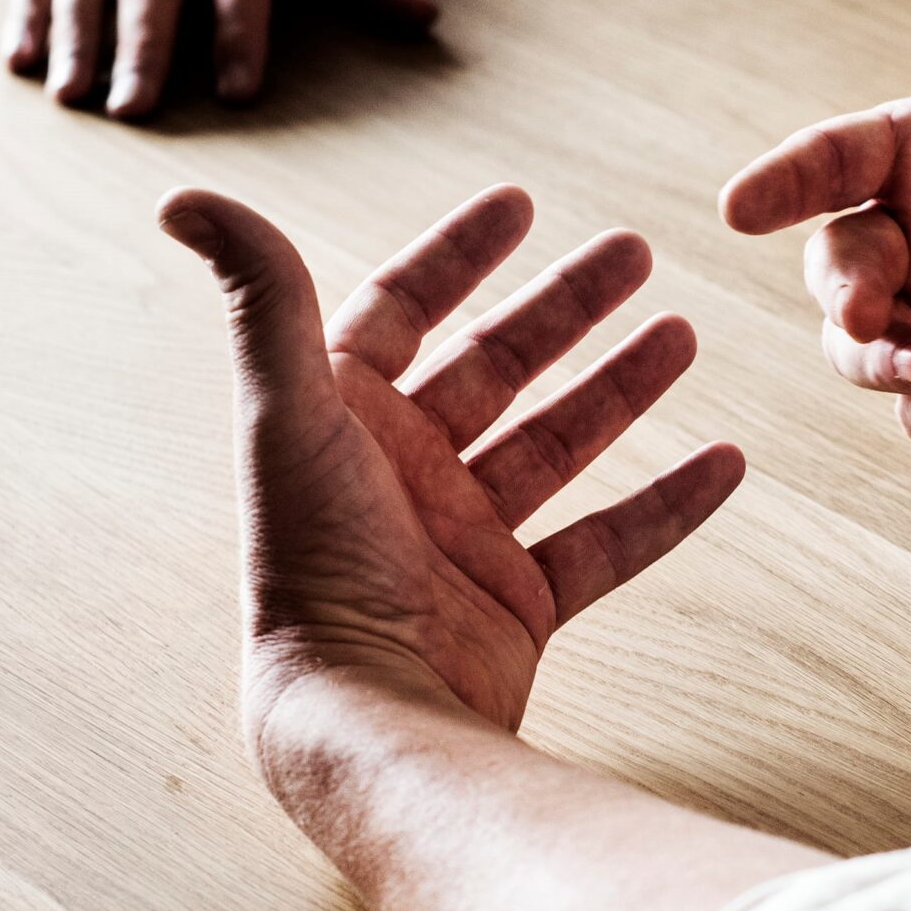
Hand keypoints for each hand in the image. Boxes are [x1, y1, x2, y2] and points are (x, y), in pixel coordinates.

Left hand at [160, 183, 739, 751]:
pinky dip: (668, 505)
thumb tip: (185, 198)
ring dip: (621, 388)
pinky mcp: (518, 605)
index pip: (401, 311)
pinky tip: (726, 463)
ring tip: (682, 334)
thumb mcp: (288, 414)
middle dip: (566, 306)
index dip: (457, 255)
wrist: (366, 712)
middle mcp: (403, 475)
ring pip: (558, 444)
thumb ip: (261, 299)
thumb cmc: (314, 566)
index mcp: (342, 421)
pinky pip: (608, 543)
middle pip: (497, 366)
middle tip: (635, 251)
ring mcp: (464, 541)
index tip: (520, 203)